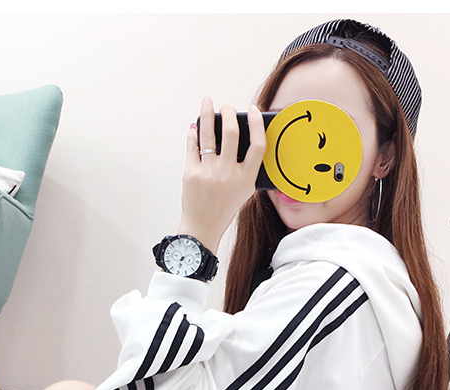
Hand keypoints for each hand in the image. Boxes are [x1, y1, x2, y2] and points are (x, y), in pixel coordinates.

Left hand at [177, 97, 265, 254]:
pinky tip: (195, 127)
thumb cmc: (224, 207)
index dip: (257, 124)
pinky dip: (193, 133)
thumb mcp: (243, 191)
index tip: (253, 110)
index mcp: (246, 179)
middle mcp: (229, 174)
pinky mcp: (191, 173)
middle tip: (226, 107)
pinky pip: (193, 146)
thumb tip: (238, 134)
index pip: (258, 146)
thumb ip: (245, 167)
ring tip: (207, 102)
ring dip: (207, 113)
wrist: (202, 227)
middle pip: (232, 134)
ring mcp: (209, 173)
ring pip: (209, 134)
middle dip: (228, 113)